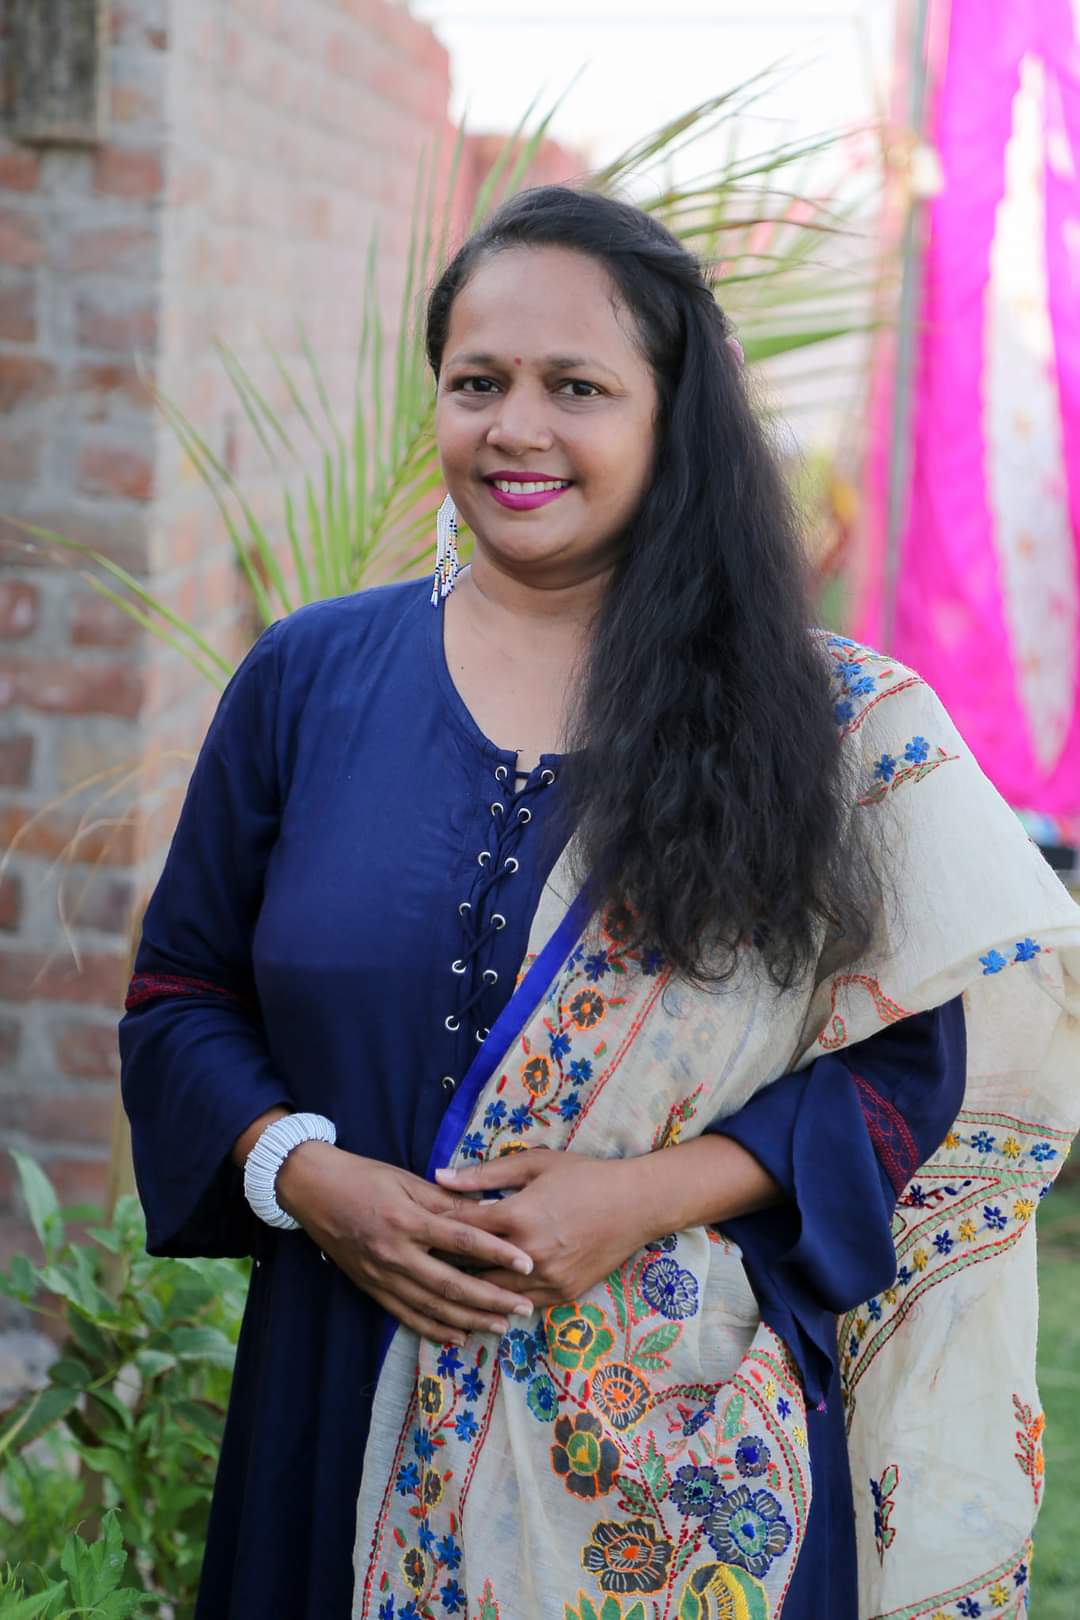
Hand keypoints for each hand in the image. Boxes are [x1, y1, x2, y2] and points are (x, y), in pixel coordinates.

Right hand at [277, 1143, 536, 1345]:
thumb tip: (490, 1211)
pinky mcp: (370, 1288)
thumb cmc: (364, 1177)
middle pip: (451, 1283)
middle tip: (524, 1307)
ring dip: (469, 1319)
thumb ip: (446, 1201)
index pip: (461, 1241)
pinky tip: (459, 1336)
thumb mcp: (406, 1179)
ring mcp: (380, 1275)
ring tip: (501, 1326)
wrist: (312, 1190)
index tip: (527, 1262)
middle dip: (491, 1298)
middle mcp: (394, 1253)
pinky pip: (406, 1315)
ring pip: (431, 1306)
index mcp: (406, 1219)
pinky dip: (434, 1329)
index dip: (497, 1253)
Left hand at [435, 1149, 650, 1306]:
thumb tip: (440, 1176)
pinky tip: (485, 1295)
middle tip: (420, 1261)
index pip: (461, 1229)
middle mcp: (529, 1253)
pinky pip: (521, 1303)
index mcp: (518, 1215)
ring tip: (445, 1282)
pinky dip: (502, 1298)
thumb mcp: (535, 1163)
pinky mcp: (563, 1294)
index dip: (434, 1228)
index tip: (415, 1227)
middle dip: (445, 1264)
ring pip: (493, 1293)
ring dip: (470, 1287)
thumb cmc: (584, 1176)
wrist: (637, 1204)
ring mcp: (547, 1278)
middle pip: (470, 1268)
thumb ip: (484, 1174)